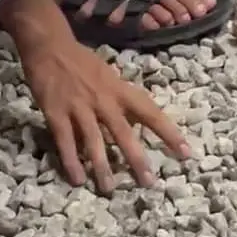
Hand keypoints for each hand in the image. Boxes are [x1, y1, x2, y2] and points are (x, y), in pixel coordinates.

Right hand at [22, 39, 189, 192]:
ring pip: (94, 141)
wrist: (51, 47)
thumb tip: (141, 120)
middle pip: (123, 132)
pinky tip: (77, 179)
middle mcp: (104, 100)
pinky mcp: (56, 114)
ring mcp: (80, 108)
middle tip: (149, 183)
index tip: (186, 152)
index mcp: (120, 90)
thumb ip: (123, 98)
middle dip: (137, 158)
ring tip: (110, 188)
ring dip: (102, 166)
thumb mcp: (110, 76)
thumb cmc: (84, 62)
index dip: (169, 133)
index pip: (150, 113)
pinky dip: (71, 162)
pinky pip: (66, 141)